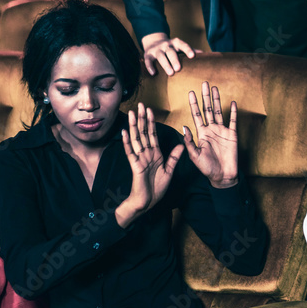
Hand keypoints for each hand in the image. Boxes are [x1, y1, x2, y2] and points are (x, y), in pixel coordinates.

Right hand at [120, 103, 183, 218]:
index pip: (152, 135)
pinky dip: (127, 142)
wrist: (147, 202)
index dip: (151, 122)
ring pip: (136, 139)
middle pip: (143, 133)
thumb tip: (181, 144)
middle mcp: (146, 154)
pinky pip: (131, 152)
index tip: (150, 110)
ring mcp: (139, 159)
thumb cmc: (156, 188)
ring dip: (134, 126)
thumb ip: (174, 157)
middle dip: (142, 119)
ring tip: (132, 113)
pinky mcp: (135, 166)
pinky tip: (125, 132)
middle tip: (141, 105)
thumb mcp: (169, 170)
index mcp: (154, 154)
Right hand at [141, 32, 198, 75]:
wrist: (154, 42)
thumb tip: (205, 54)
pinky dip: (150, 66)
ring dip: (165, 64)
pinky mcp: (148, 54)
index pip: (182, 45)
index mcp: (176, 43)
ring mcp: (157, 49)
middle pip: (170, 52)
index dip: (187, 49)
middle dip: (174, 60)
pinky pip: (148, 60)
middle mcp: (166, 45)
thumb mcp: (180, 47)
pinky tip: (154, 73)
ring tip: (171, 73)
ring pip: (160, 56)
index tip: (192, 56)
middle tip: (178, 69)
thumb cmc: (172, 48)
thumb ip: (191, 50)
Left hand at [183, 81, 237, 188]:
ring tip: (215, 89)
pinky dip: (233, 112)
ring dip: (217, 100)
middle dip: (206, 97)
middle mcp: (211, 129)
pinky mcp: (232, 135)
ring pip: (219, 112)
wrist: (222, 176)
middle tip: (204, 83)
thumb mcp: (194, 156)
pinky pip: (233, 121)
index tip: (191, 92)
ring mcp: (222, 131)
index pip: (196, 115)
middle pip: (208, 109)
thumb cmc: (207, 168)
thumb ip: (189, 142)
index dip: (194, 104)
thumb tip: (183, 127)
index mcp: (201, 133)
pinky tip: (233, 103)